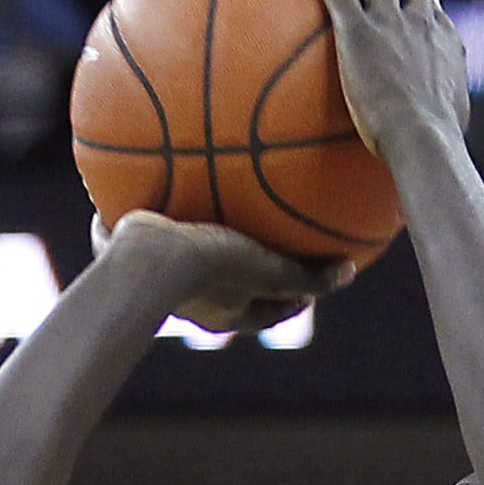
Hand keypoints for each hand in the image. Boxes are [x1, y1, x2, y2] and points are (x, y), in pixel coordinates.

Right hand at [93, 213, 347, 335]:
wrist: (140, 259)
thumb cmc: (209, 266)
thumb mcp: (267, 269)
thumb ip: (306, 274)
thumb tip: (349, 272)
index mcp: (226, 313)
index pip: (270, 312)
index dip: (295, 299)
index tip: (313, 285)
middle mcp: (195, 301)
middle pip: (233, 287)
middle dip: (251, 268)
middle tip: (272, 245)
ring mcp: (162, 278)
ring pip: (192, 257)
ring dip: (207, 237)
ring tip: (221, 205)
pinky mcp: (134, 252)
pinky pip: (156, 225)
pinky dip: (166, 205)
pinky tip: (169, 171)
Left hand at [298, 0, 468, 169]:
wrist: (423, 139)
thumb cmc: (433, 153)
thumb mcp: (444, 145)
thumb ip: (432, 143)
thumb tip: (427, 170)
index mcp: (444, 48)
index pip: (436, 19)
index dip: (431, 5)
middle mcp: (422, 25)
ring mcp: (391, 22)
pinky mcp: (359, 30)